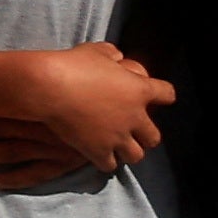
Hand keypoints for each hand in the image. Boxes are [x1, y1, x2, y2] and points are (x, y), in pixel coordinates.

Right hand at [0, 45, 174, 185]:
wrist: (49, 86)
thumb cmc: (72, 64)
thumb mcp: (96, 51)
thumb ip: (112, 55)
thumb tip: (117, 56)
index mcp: (139, 90)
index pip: (168, 94)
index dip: (162, 95)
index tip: (157, 97)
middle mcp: (134, 117)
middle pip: (154, 137)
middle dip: (145, 136)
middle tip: (132, 132)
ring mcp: (118, 136)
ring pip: (136, 156)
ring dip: (127, 152)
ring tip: (116, 147)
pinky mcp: (98, 151)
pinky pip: (110, 166)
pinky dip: (105, 161)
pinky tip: (97, 154)